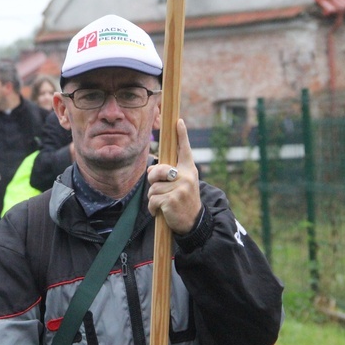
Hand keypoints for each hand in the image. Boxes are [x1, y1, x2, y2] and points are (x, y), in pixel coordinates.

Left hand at [147, 119, 201, 234]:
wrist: (193, 222)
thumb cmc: (183, 201)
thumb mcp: (180, 185)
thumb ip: (167, 174)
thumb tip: (150, 168)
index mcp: (189, 170)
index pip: (185, 150)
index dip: (182, 135)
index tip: (178, 121)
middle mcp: (186, 177)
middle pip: (158, 170)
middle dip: (152, 180)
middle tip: (158, 189)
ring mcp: (180, 188)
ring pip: (152, 188)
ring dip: (154, 198)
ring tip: (165, 204)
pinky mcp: (172, 201)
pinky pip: (152, 201)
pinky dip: (153, 209)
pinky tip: (161, 212)